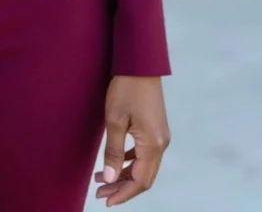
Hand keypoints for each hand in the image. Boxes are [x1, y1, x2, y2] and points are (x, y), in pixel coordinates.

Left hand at [94, 75, 169, 205]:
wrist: (141, 63)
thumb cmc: (126, 88)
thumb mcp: (115, 120)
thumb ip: (113, 152)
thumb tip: (109, 179)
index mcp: (153, 145)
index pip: (140, 181)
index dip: (123, 193)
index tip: (105, 200)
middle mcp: (161, 144)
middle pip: (144, 177)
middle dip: (122, 187)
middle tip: (100, 191)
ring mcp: (161, 136)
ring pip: (144, 166)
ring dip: (125, 175)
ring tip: (102, 178)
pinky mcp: (156, 129)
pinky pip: (144, 154)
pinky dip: (130, 161)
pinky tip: (115, 161)